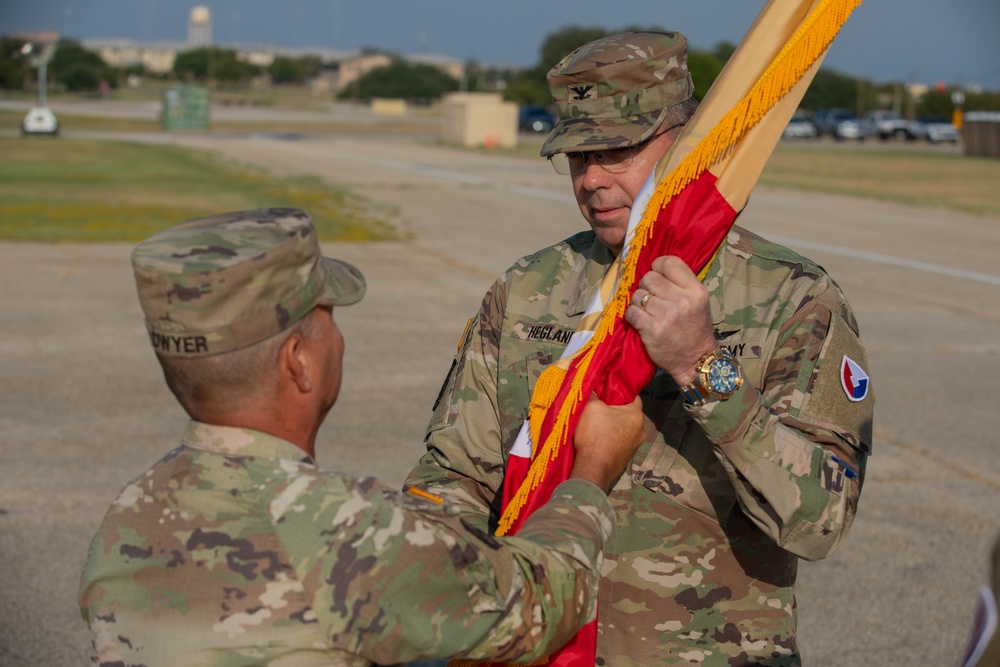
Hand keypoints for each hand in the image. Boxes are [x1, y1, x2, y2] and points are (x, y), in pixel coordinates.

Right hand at [570, 394, 644, 493]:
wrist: (593, 468)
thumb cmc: (594, 434)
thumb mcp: (590, 406)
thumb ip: (594, 393)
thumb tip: (592, 385)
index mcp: (636, 415)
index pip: (633, 395)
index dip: (618, 391)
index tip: (606, 391)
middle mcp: (641, 431)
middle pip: (627, 413)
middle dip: (614, 410)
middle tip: (599, 407)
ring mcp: (634, 447)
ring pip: (623, 429)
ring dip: (612, 426)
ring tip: (596, 425)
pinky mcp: (626, 459)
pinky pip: (619, 443)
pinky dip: (610, 440)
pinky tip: (597, 440)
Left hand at [624, 255, 717, 385]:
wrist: (696, 360)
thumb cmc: (695, 329)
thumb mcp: (698, 302)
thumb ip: (681, 284)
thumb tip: (655, 270)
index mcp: (696, 290)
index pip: (669, 262)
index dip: (658, 266)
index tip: (657, 276)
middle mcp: (681, 300)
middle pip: (649, 277)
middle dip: (646, 287)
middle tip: (652, 299)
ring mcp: (666, 314)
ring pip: (638, 295)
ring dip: (639, 303)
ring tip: (649, 312)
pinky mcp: (651, 329)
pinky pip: (631, 312)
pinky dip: (633, 316)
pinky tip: (642, 322)